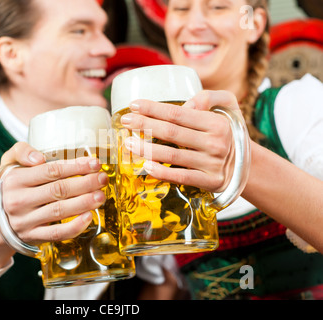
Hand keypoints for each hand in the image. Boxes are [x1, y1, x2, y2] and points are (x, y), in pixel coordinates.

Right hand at [0, 142, 107, 245]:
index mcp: (15, 179)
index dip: (76, 167)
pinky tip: (89, 217)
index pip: (51, 171)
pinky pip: (56, 233)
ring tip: (101, 196)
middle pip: (58, 190)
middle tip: (102, 179)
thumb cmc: (11, 186)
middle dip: (85, 183)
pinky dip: (74, 226)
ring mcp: (25, 221)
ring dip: (84, 203)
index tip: (94, 163)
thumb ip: (22, 151)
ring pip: (59, 211)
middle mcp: (19, 200)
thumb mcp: (9, 163)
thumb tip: (39, 158)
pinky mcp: (32, 237)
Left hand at [120, 90, 239, 192]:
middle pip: (172, 132)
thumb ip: (209, 97)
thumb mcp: (228, 107)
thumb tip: (187, 104)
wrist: (247, 165)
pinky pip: (181, 177)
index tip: (134, 105)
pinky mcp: (210, 182)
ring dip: (147, 149)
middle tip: (125, 121)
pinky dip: (163, 172)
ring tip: (128, 143)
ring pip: (173, 155)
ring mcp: (212, 164)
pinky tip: (145, 166)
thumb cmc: (229, 133)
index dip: (154, 109)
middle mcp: (215, 143)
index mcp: (216, 123)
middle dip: (145, 125)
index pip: (178, 114)